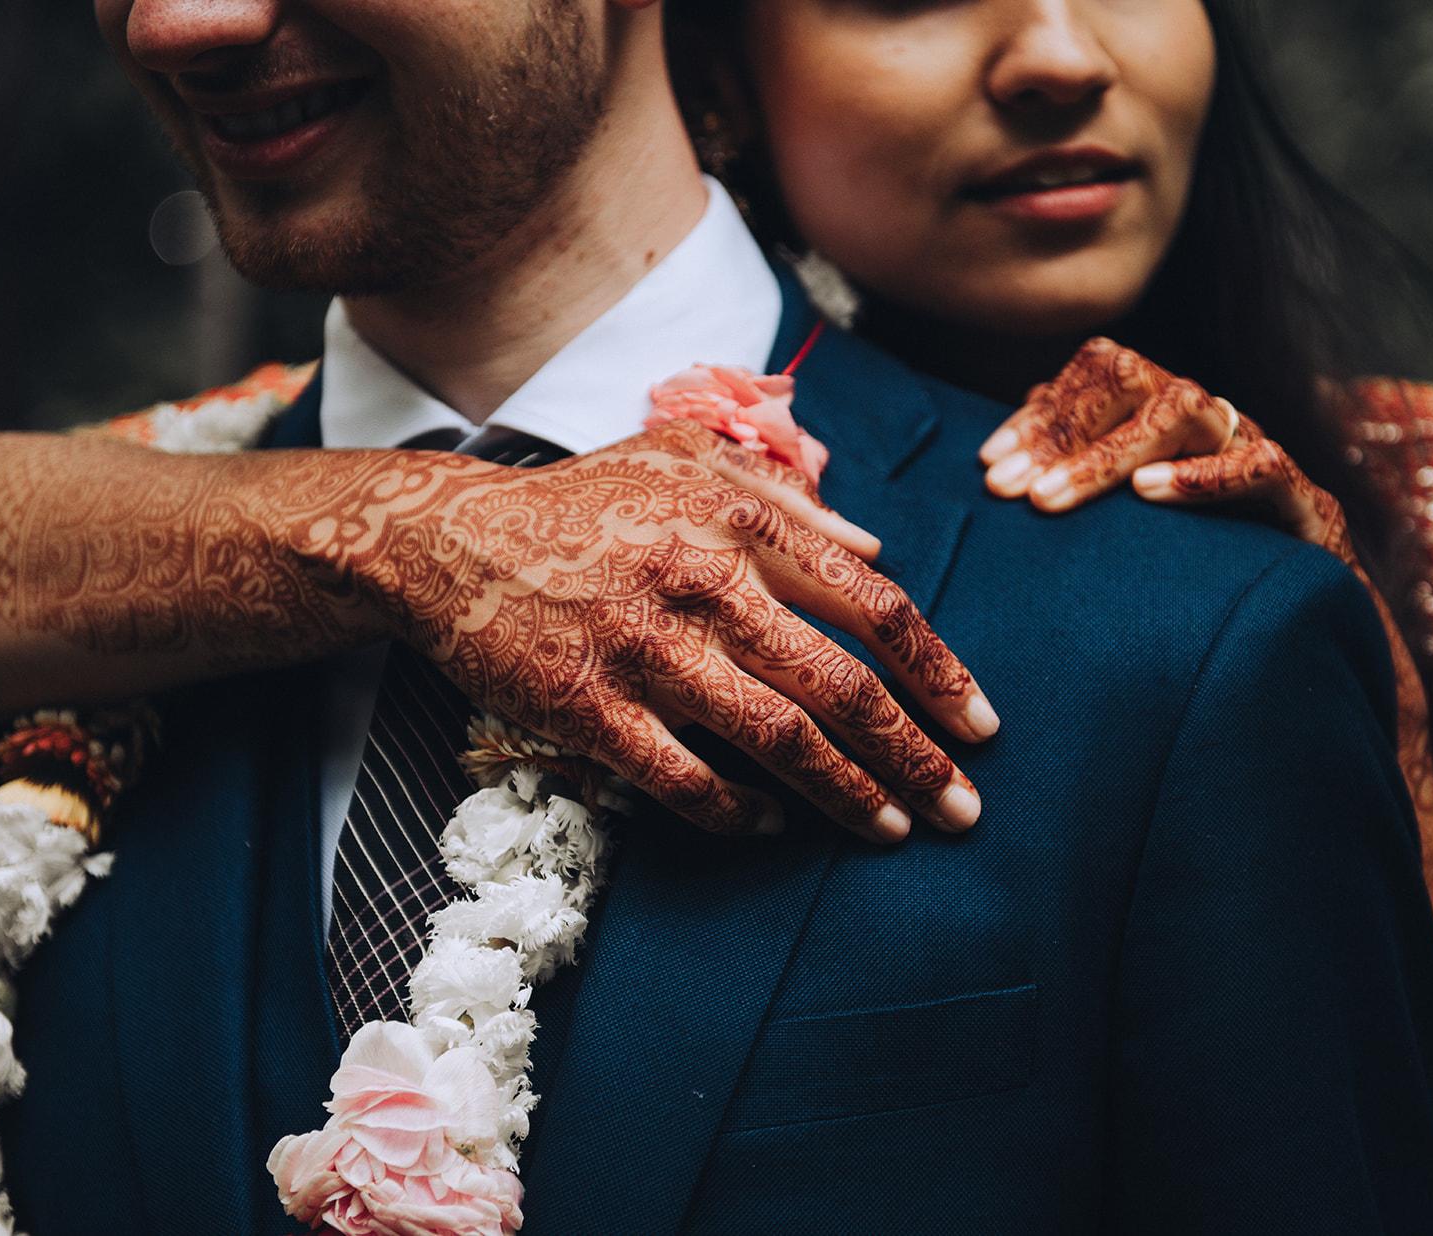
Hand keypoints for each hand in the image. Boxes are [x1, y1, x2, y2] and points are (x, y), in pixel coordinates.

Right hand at [286, 420, 998, 842]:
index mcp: (741, 521)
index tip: (980, 723)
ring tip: (893, 831)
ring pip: (775, 739)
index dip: (938, 671)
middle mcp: (704, 583)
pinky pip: (682, 779)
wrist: (452, 541)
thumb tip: (876, 547)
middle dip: (915, 755)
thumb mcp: (685, 460)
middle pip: (839, 685)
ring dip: (846, 795)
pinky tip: (773, 829)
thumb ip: (787, 497)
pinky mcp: (588, 709)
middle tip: (965, 808)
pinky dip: (738, 813)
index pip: (872, 604)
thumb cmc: (583, 503)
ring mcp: (645, 650)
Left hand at [978, 337, 1346, 556]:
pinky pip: (1259, 465)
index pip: (1100, 373)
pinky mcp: (1304, 501)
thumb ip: (1074, 477)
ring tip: (1052, 497)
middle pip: (1134, 379)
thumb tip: (1001, 453)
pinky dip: (1202, 476)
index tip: (989, 465)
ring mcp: (1255, 450)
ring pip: (1184, 410)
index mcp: (1166, 414)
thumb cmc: (1200, 565)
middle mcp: (1210, 420)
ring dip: (1110, 453)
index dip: (1042, 414)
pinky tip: (1148, 494)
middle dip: (1063, 432)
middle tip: (1010, 489)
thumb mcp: (1126, 521)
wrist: (1303, 622)